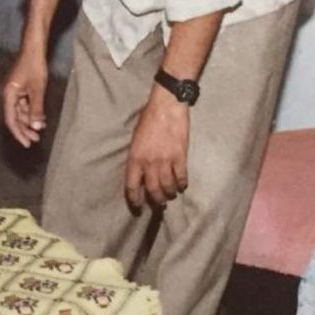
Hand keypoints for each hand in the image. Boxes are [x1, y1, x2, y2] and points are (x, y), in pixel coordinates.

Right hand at [1, 50, 48, 147]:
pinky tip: (40, 115)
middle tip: (36, 139)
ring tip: (42, 127)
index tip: (27, 144)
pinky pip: (22, 103)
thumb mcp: (37, 90)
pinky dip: (30, 110)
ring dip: (29, 119)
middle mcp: (7, 94)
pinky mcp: (18, 86)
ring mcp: (12, 90)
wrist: (33, 48)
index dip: (19, 133)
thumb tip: (36, 127)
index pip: (11, 120)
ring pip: (19, 110)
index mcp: (8, 95)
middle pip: (14, 117)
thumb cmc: (34, 67)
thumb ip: (36, 109)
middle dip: (25, 128)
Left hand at [125, 86, 189, 210]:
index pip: (132, 185)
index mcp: (135, 157)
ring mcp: (166, 161)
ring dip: (169, 193)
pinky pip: (181, 177)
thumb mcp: (135, 138)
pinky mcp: (180, 157)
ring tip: (170, 194)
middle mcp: (149, 162)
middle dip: (156, 200)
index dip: (135, 199)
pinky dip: (182, 184)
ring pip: (168, 187)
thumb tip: (140, 170)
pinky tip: (182, 185)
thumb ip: (137, 155)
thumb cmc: (148, 119)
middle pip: (152, 190)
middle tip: (159, 203)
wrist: (166, 108)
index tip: (138, 206)